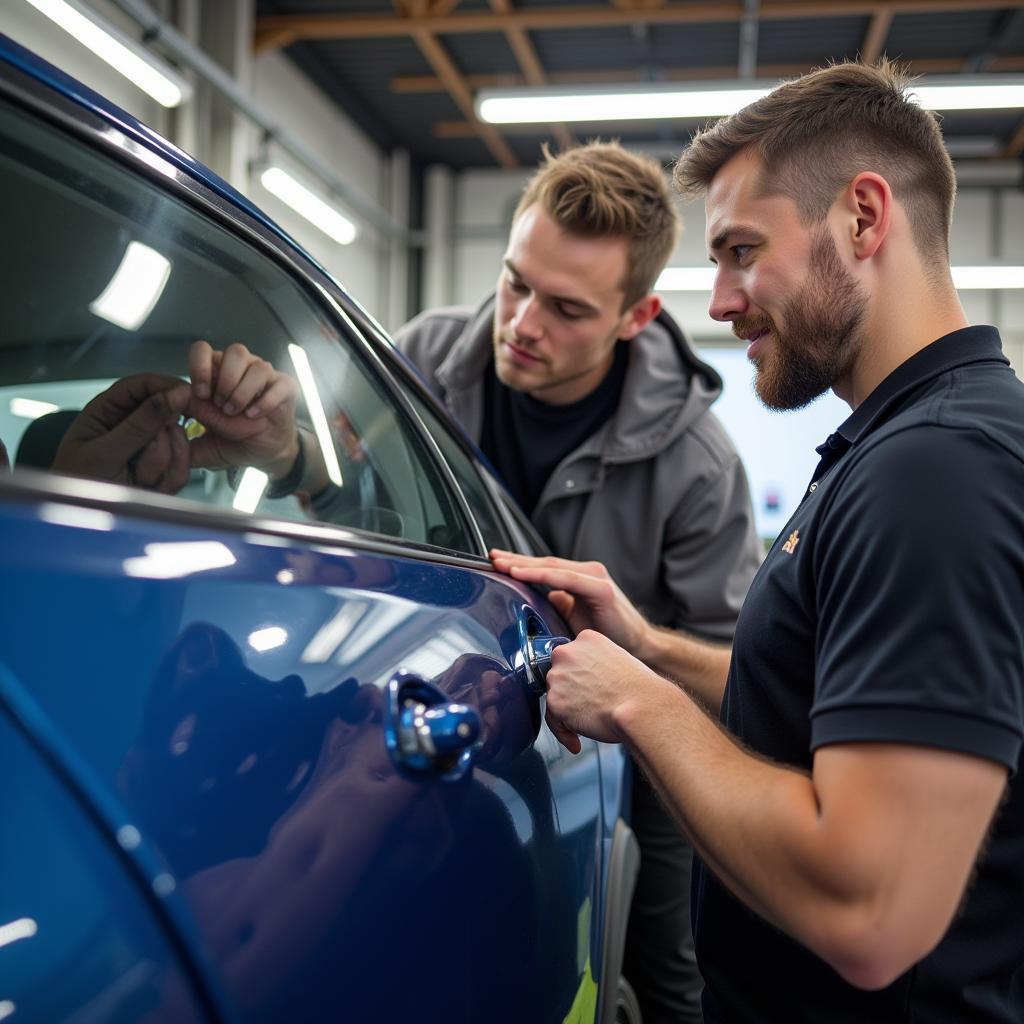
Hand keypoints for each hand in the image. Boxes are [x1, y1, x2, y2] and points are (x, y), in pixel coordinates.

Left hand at [51, 374, 191, 492]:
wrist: (82, 527)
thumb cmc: (79, 486)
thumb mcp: (105, 452)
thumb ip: (140, 423)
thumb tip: (176, 395)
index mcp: (108, 411)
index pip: (142, 384)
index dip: (166, 385)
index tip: (188, 394)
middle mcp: (132, 426)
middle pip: (166, 415)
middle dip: (159, 438)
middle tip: (141, 455)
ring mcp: (151, 448)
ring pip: (177, 444)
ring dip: (157, 464)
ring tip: (132, 477)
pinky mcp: (164, 470)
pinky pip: (182, 469)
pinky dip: (165, 481)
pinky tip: (145, 487)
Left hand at [185, 340, 300, 477]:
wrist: (264, 453)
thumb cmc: (233, 440)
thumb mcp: (202, 441)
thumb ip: (183, 434)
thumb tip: (164, 419)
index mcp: (218, 372)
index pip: (203, 350)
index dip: (200, 368)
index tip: (201, 395)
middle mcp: (242, 368)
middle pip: (235, 352)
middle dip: (226, 381)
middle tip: (222, 407)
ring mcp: (266, 376)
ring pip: (258, 366)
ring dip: (243, 392)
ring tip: (237, 412)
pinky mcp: (286, 388)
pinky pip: (279, 385)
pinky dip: (264, 402)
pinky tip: (254, 416)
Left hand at [489, 550, 652, 657]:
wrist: (637, 649)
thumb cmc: (605, 635)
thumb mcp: (572, 618)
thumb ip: (556, 606)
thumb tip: (535, 601)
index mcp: (578, 579)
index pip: (543, 568)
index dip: (519, 564)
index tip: (496, 562)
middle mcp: (586, 573)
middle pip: (544, 564)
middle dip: (516, 560)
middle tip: (491, 557)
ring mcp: (594, 578)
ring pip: (552, 567)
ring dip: (524, 565)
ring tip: (502, 564)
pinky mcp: (600, 589)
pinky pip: (565, 579)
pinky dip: (542, 576)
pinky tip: (522, 575)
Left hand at [544, 629, 661, 753]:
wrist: (641, 707)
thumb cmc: (638, 689)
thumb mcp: (618, 659)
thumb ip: (596, 663)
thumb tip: (589, 678)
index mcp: (585, 639)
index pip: (572, 657)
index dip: (580, 675)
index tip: (588, 688)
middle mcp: (567, 653)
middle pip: (559, 675)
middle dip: (571, 691)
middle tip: (590, 705)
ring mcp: (558, 677)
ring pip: (555, 696)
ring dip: (568, 711)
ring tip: (589, 721)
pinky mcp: (555, 701)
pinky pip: (553, 720)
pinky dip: (563, 732)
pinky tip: (576, 740)